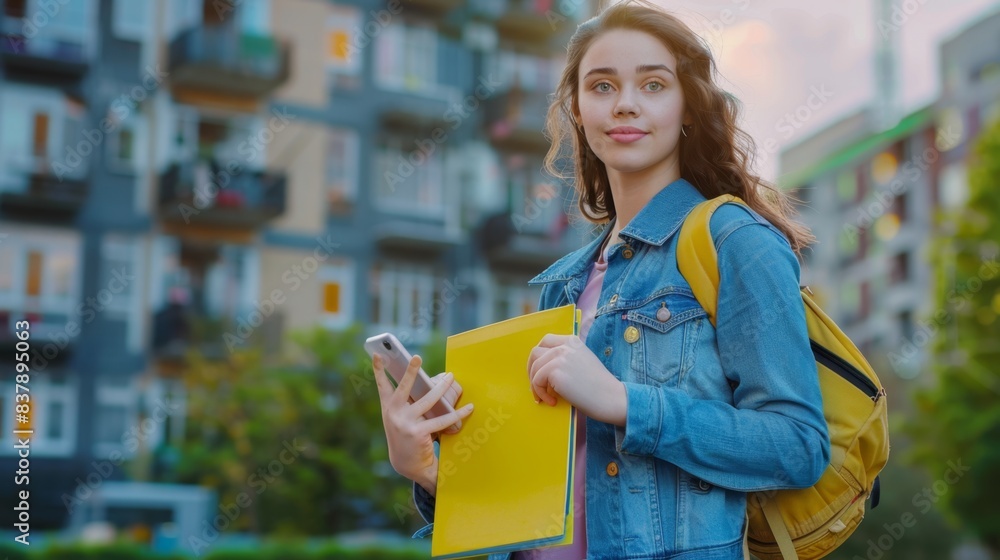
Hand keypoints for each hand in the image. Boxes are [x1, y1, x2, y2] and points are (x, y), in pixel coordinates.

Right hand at [373, 353, 474, 495]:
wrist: (406, 464)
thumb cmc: (405, 434)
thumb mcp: (399, 417)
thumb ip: (406, 401)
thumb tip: (427, 382)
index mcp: (388, 407)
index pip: (382, 385)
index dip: (379, 369)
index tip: (378, 354)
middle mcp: (394, 414)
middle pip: (404, 388)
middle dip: (410, 371)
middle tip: (417, 357)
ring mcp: (406, 423)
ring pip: (428, 400)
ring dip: (441, 388)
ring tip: (451, 377)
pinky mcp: (419, 433)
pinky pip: (443, 420)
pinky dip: (458, 414)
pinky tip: (468, 408)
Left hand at [526, 334, 626, 425]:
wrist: (611, 397)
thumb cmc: (598, 386)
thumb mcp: (582, 362)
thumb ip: (566, 358)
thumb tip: (542, 366)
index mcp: (573, 341)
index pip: (546, 340)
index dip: (538, 357)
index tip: (539, 371)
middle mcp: (565, 346)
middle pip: (535, 352)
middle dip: (531, 369)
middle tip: (537, 386)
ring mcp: (560, 357)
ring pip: (534, 368)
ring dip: (535, 385)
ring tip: (545, 398)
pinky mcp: (556, 371)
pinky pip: (536, 381)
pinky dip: (540, 393)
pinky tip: (553, 402)